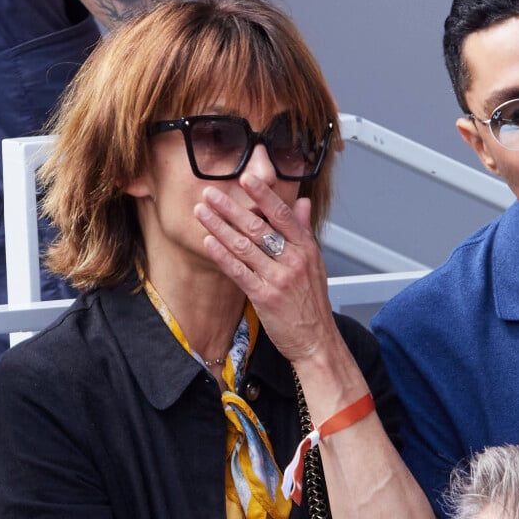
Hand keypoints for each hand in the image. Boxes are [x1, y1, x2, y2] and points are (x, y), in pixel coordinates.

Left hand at [194, 172, 335, 365]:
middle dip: (230, 208)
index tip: (246, 178)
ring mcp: (279, 278)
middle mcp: (293, 260)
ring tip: (201, 213)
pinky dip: (222, 255)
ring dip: (219, 227)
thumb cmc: (312, 304)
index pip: (283, 214)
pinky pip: (239, 271)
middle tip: (210, 193)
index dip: (263, 195)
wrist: (316, 340)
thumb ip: (305, 231)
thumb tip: (303, 203)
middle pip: (258, 227)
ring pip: (244, 246)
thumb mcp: (315, 263)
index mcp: (306, 248)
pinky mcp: (265, 297)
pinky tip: (209, 243)